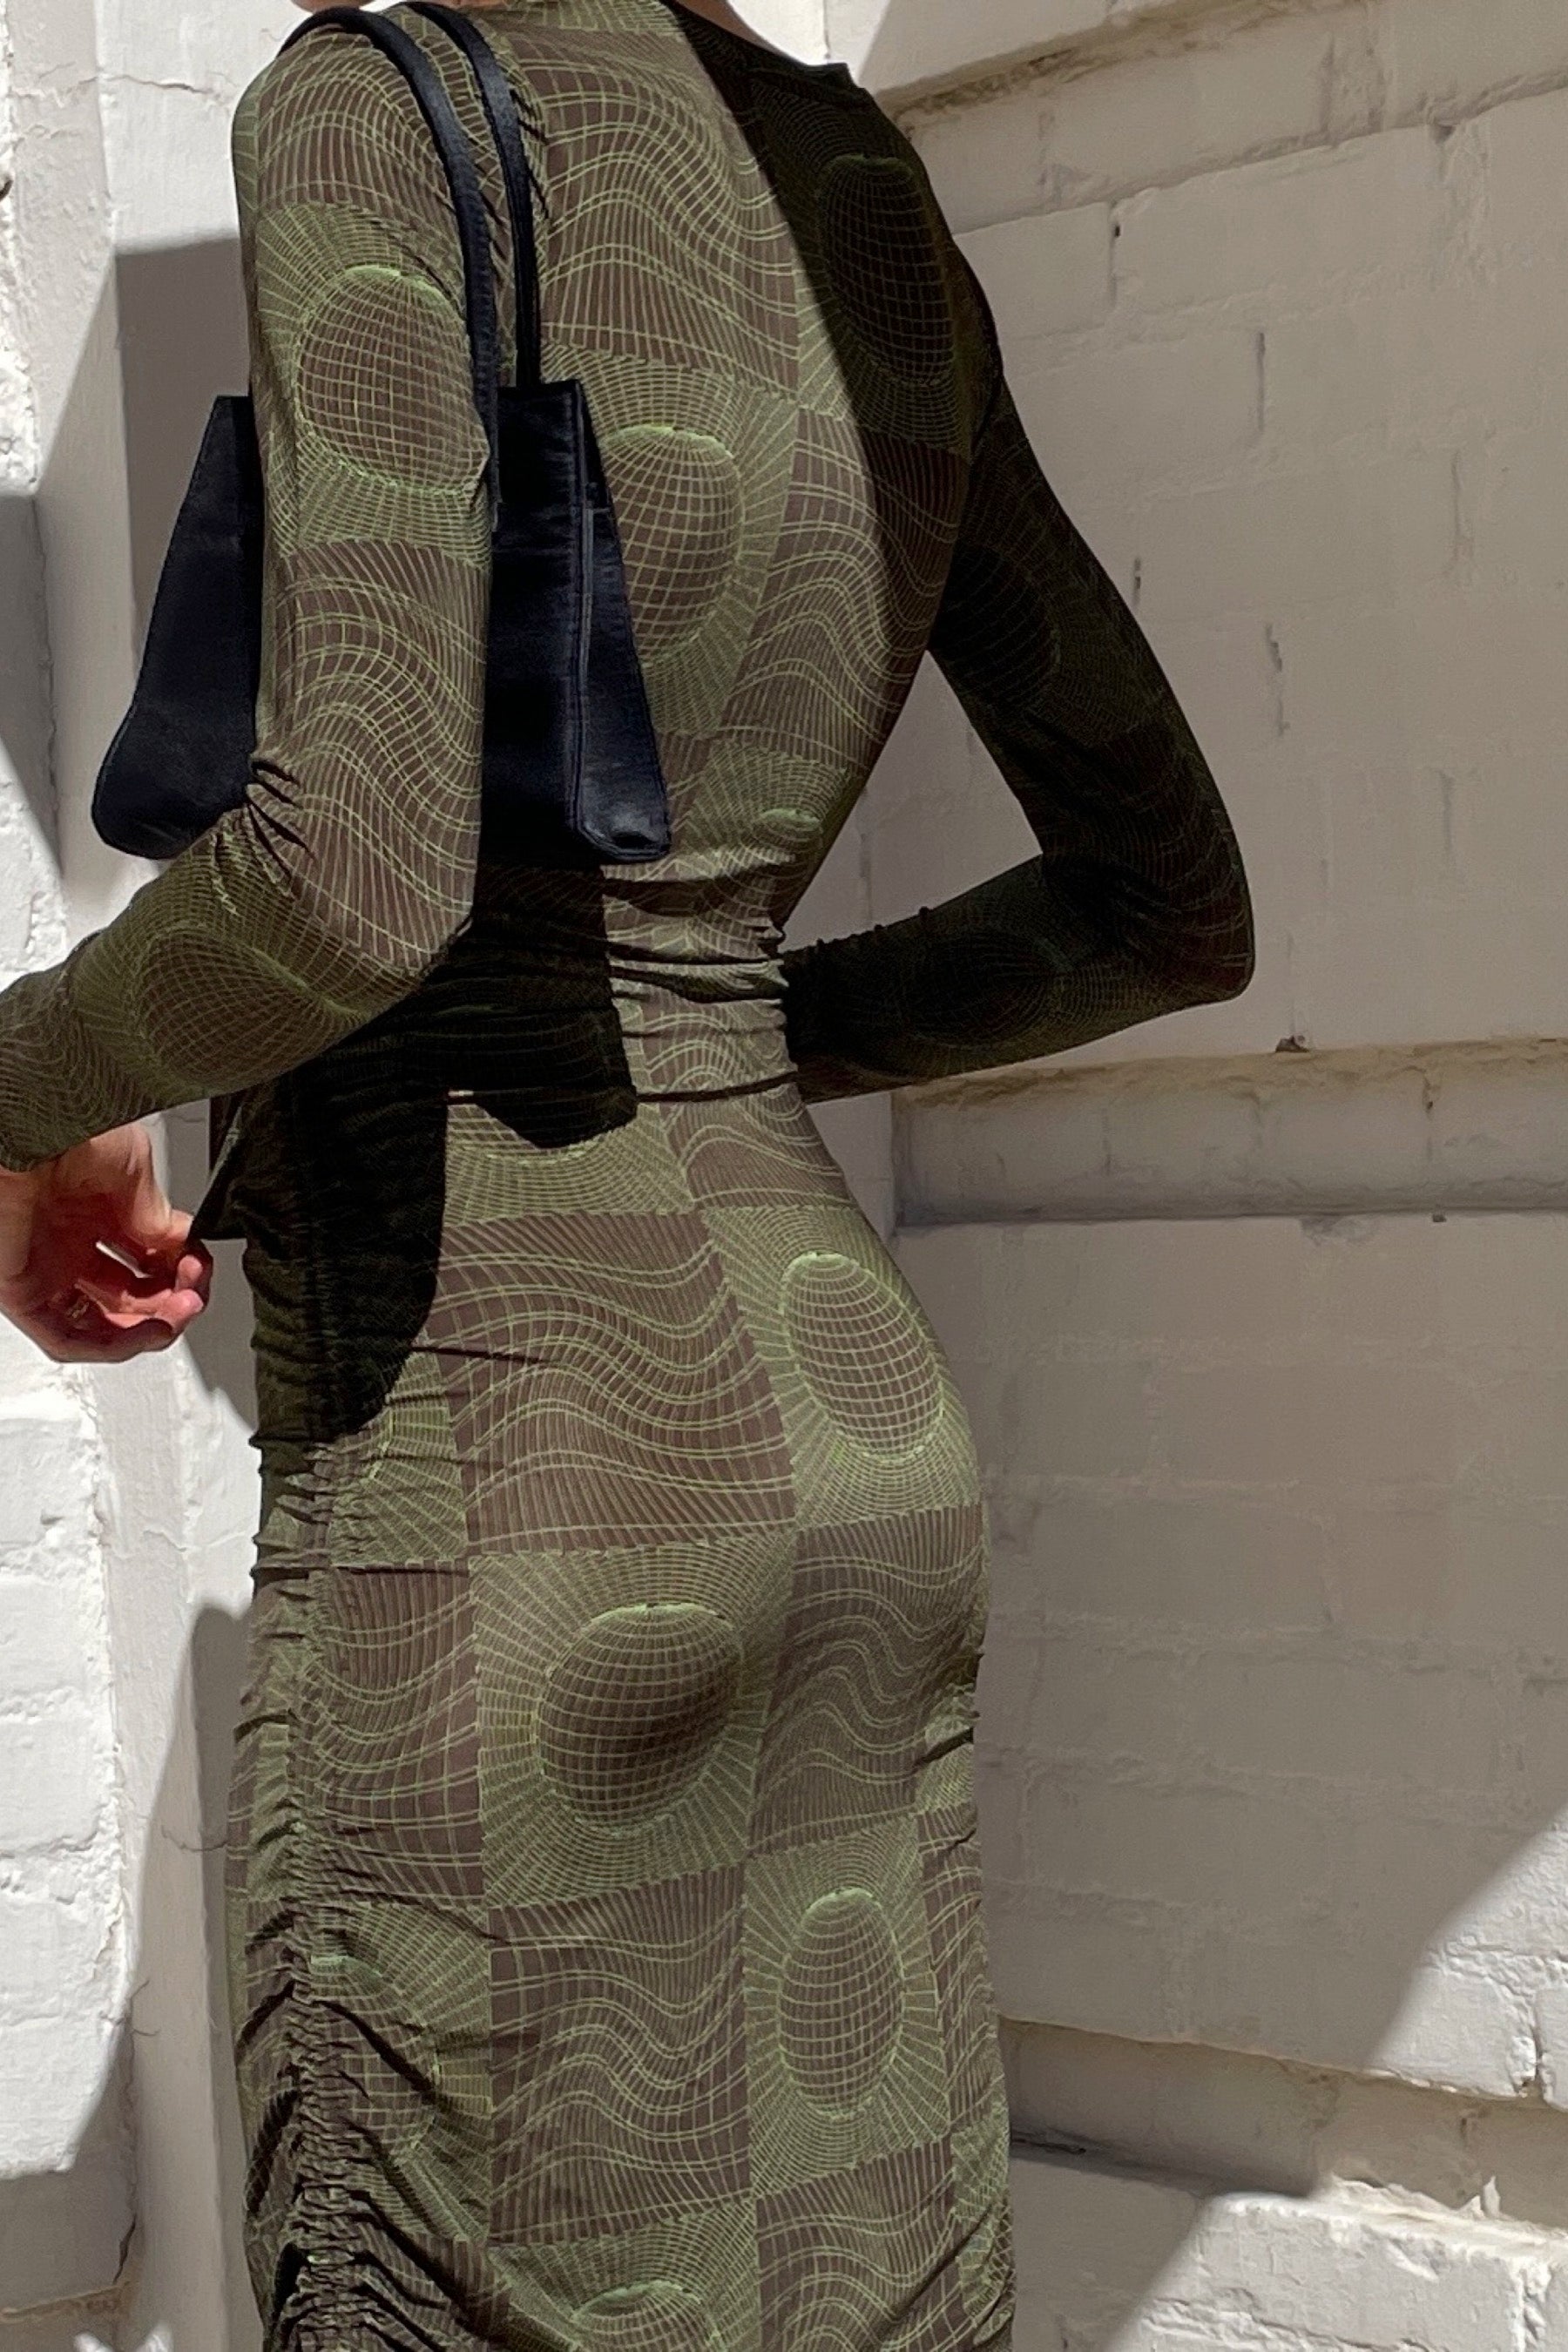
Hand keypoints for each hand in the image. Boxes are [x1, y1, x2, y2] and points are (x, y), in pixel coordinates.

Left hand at [0, 1125, 212, 1362]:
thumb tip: (179, 1248)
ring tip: (176, 1317)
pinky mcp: (21, 1292)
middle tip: (193, 1298)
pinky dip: (111, 1345)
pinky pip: (65, 1338)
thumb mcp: (133, 1166)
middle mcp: (70, 1242)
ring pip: (100, 1326)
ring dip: (148, 1330)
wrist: (26, 1127)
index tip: (200, 1268)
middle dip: (171, 1303)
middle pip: (129, 1298)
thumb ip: (158, 1214)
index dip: (181, 1271)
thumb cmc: (64, 1127)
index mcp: (96, 1208)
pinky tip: (146, 1331)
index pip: (148, 1260)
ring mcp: (45, 1269)